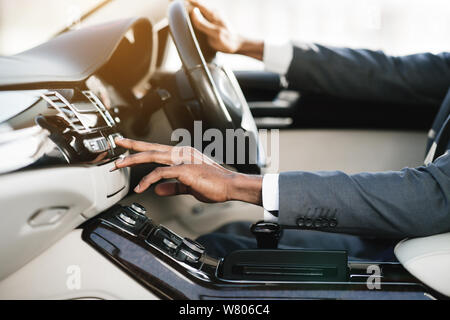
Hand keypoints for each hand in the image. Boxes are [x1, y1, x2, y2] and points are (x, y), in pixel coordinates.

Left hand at [114, 138, 262, 204]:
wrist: (230, 186)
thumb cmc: (215, 185)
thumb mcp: (189, 186)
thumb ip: (172, 187)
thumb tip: (157, 190)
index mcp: (184, 155)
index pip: (157, 149)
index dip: (141, 147)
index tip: (127, 146)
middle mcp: (182, 153)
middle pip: (151, 148)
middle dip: (131, 147)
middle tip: (116, 143)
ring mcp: (183, 160)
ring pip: (152, 156)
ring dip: (133, 160)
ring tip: (119, 165)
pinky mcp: (184, 170)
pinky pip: (160, 173)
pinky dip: (147, 180)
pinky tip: (140, 187)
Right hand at [188, 0, 263, 59]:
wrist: (237, 45)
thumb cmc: (227, 41)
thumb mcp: (214, 33)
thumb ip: (203, 23)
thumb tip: (193, 11)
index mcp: (213, 14)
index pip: (198, 3)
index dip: (189, 0)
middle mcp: (214, 12)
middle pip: (198, 4)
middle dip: (189, 2)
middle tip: (178, 3)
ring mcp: (214, 15)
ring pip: (200, 8)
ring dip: (192, 6)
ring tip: (183, 6)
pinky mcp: (214, 20)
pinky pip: (203, 13)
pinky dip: (196, 12)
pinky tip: (193, 15)